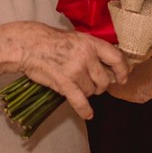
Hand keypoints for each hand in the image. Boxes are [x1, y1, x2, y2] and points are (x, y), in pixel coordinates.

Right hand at [7, 21, 129, 118]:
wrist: (28, 45)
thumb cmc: (50, 40)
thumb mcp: (76, 38)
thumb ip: (91, 50)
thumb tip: (106, 66)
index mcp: (91, 43)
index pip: (116, 58)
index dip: (122, 70)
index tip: (123, 78)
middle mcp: (86, 56)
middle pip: (104, 80)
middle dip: (99, 86)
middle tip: (91, 84)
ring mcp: (76, 70)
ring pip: (90, 91)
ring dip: (85, 91)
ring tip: (74, 85)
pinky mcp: (64, 83)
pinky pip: (80, 101)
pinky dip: (84, 110)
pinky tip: (88, 114)